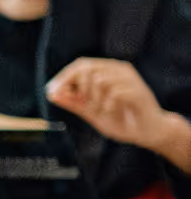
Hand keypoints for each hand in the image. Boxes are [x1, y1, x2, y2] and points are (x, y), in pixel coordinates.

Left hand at [46, 56, 190, 166]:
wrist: (146, 133)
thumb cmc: (120, 119)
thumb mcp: (91, 112)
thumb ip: (73, 102)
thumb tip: (51, 93)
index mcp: (108, 70)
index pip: (81, 64)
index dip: (64, 77)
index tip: (51, 91)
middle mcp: (119, 69)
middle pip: (88, 68)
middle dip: (79, 89)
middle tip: (84, 105)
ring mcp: (131, 79)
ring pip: (100, 80)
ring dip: (95, 101)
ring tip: (102, 111)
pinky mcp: (139, 91)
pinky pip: (114, 94)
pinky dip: (108, 107)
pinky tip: (112, 113)